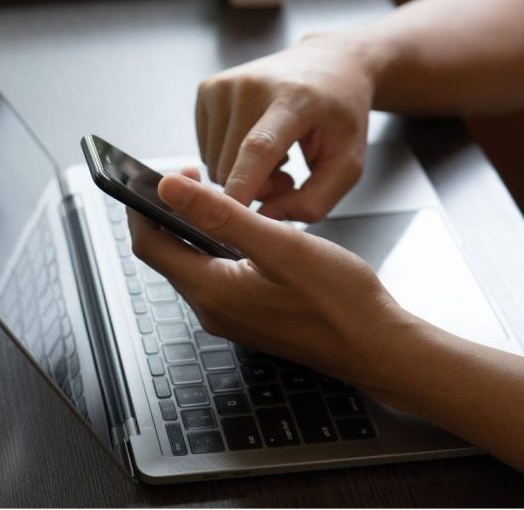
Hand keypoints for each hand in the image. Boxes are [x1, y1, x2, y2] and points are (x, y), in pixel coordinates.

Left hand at [128, 168, 414, 389]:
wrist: (379, 348)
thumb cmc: (339, 300)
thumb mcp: (279, 245)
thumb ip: (220, 215)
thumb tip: (168, 188)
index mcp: (210, 291)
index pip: (148, 243)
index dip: (145, 205)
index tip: (166, 175)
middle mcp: (211, 309)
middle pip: (165, 254)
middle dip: (168, 213)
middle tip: (195, 177)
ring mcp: (228, 317)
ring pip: (191, 263)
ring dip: (194, 228)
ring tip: (220, 195)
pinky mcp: (247, 317)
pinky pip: (215, 275)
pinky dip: (215, 247)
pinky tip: (243, 228)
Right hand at [196, 34, 376, 221]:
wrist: (328, 64)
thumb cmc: (341, 115)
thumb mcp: (348, 163)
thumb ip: (315, 200)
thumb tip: (265, 217)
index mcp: (296, 99)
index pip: (260, 146)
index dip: (243, 182)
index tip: (231, 212)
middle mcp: (253, 85)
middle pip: (231, 166)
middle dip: (256, 187)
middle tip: (287, 174)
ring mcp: (224, 84)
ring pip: (214, 163)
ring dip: (241, 173)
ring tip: (275, 153)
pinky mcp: (207, 89)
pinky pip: (205, 149)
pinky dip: (228, 156)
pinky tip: (254, 140)